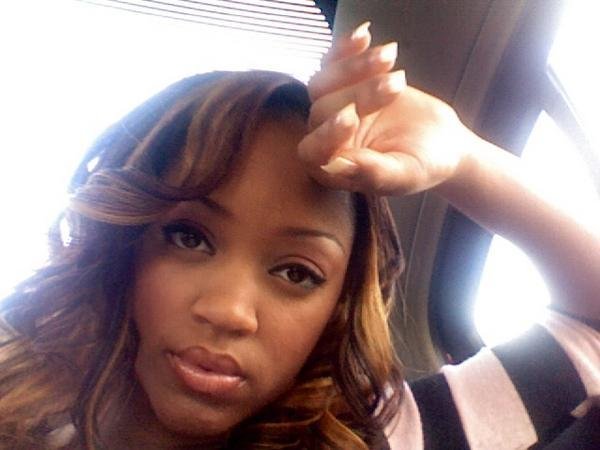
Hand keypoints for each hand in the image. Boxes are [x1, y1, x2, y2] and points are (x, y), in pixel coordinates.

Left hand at [298, 22, 473, 196]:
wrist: (441, 143)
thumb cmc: (423, 166)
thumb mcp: (405, 175)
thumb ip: (374, 174)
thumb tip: (340, 164)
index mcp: (335, 169)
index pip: (313, 152)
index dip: (327, 134)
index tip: (352, 117)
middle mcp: (327, 140)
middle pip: (323, 111)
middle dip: (361, 95)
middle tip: (398, 86)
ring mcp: (333, 110)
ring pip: (322, 83)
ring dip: (354, 66)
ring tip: (390, 58)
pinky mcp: (343, 86)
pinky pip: (332, 63)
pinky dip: (345, 48)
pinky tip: (365, 35)